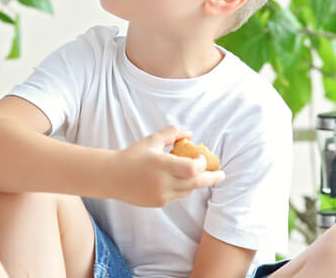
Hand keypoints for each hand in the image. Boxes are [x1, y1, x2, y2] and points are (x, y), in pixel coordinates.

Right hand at [110, 126, 225, 206]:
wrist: (113, 177)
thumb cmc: (133, 155)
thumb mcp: (152, 140)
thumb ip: (172, 134)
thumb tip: (190, 133)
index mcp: (161, 164)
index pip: (191, 168)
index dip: (202, 164)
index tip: (202, 157)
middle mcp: (163, 182)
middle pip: (196, 183)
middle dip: (211, 178)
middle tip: (222, 174)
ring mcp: (161, 195)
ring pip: (188, 190)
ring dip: (195, 182)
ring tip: (196, 173)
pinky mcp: (159, 203)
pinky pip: (178, 195)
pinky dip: (182, 187)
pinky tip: (178, 179)